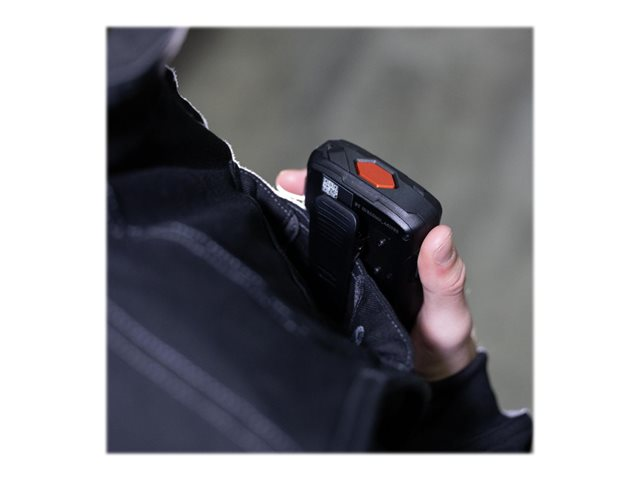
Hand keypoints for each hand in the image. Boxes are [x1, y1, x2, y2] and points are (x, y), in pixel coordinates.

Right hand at [276, 169, 476, 381]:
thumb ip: (446, 277)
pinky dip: (294, 263)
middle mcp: (374, 252)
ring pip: (321, 243)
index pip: (368, 203)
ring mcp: (353, 273)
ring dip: (294, 229)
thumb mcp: (447, 311)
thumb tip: (440, 235)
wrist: (426, 378)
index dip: (339, 184)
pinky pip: (314, 274)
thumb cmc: (443, 340)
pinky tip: (275, 260)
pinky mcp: (337, 296)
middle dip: (303, 199)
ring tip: (267, 220)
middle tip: (276, 191)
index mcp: (402, 244)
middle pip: (337, 217)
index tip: (307, 177)